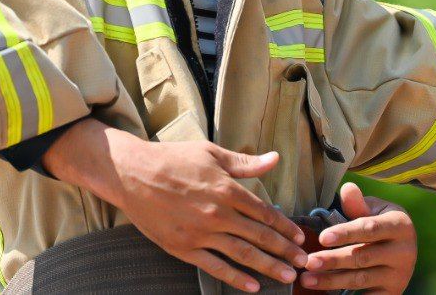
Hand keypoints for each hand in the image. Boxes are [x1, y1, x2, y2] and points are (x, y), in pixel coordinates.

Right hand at [42, 120, 305, 292]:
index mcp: (226, 189)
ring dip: (268, 267)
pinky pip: (215, 266)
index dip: (284, 226)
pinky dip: (235, 278)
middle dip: (284, 251)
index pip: (264, 212)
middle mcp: (217, 213)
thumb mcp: (211, 153)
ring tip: (288, 277)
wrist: (132, 174)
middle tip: (303, 262)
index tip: (299, 237)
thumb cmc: (173, 159)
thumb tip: (274, 159)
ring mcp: (200, 233)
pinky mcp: (183, 248)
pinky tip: (252, 286)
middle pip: (259, 236)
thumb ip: (244, 162)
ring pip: (242, 254)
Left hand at [299, 182, 415, 294]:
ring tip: (307, 279)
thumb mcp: (375, 209)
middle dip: (333, 260)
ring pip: (361, 279)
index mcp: (399, 226)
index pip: (369, 229)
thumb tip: (347, 189)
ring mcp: (399, 275)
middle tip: (308, 262)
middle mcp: (404, 252)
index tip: (322, 238)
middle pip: (362, 257)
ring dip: (332, 281)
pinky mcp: (393, 292)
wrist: (404, 248)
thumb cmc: (381, 223)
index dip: (345, 233)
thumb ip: (358, 204)